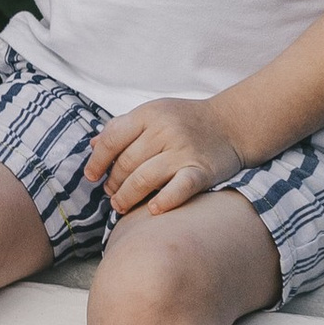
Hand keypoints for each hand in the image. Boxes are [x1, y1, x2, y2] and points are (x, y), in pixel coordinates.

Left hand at [85, 95, 245, 218]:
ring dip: (127, 196)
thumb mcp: (153, 114)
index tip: (91, 176)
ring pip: (145, 178)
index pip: (112, 139)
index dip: (97, 161)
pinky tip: (153, 210)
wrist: (232, 123)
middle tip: (111, 195)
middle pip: (127, 163)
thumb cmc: (186, 121)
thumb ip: (123, 127)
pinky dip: (165, 201)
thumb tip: (92, 145)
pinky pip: (180, 188)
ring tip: (120, 206)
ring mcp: (184, 150)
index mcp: (149, 114)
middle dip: (113, 183)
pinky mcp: (202, 170)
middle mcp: (165, 130)